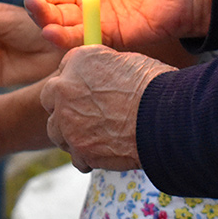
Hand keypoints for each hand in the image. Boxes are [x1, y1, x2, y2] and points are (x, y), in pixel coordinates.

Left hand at [39, 46, 173, 171]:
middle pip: (50, 98)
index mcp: (79, 61)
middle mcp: (65, 88)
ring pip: (57, 131)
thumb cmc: (156, 87)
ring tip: (99, 136)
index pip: (64, 70)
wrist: (167, 117)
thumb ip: (104, 68)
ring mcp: (68, 121)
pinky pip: (76, 157)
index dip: (76, 82)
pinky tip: (107, 153)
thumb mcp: (128, 62)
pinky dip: (89, 157)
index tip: (85, 91)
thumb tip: (102, 77)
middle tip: (86, 114)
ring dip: (72, 134)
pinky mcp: (79, 149)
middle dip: (64, 106)